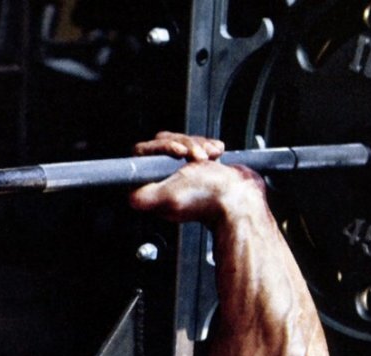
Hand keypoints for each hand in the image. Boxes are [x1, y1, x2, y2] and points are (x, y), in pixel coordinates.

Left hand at [129, 132, 264, 226]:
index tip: (179, 154)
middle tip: (198, 158)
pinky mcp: (194, 168)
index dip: (162, 148)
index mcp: (152, 191)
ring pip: (180, 143)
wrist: (241, 197)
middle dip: (184, 145)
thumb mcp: (170, 196)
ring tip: (209, 158)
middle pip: (161, 145)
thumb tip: (130, 197)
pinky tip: (214, 157)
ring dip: (198, 145)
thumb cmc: (210, 196)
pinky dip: (207, 147)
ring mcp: (179, 174)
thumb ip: (145, 196)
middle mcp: (163, 183)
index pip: (143, 155)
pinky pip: (195, 145)